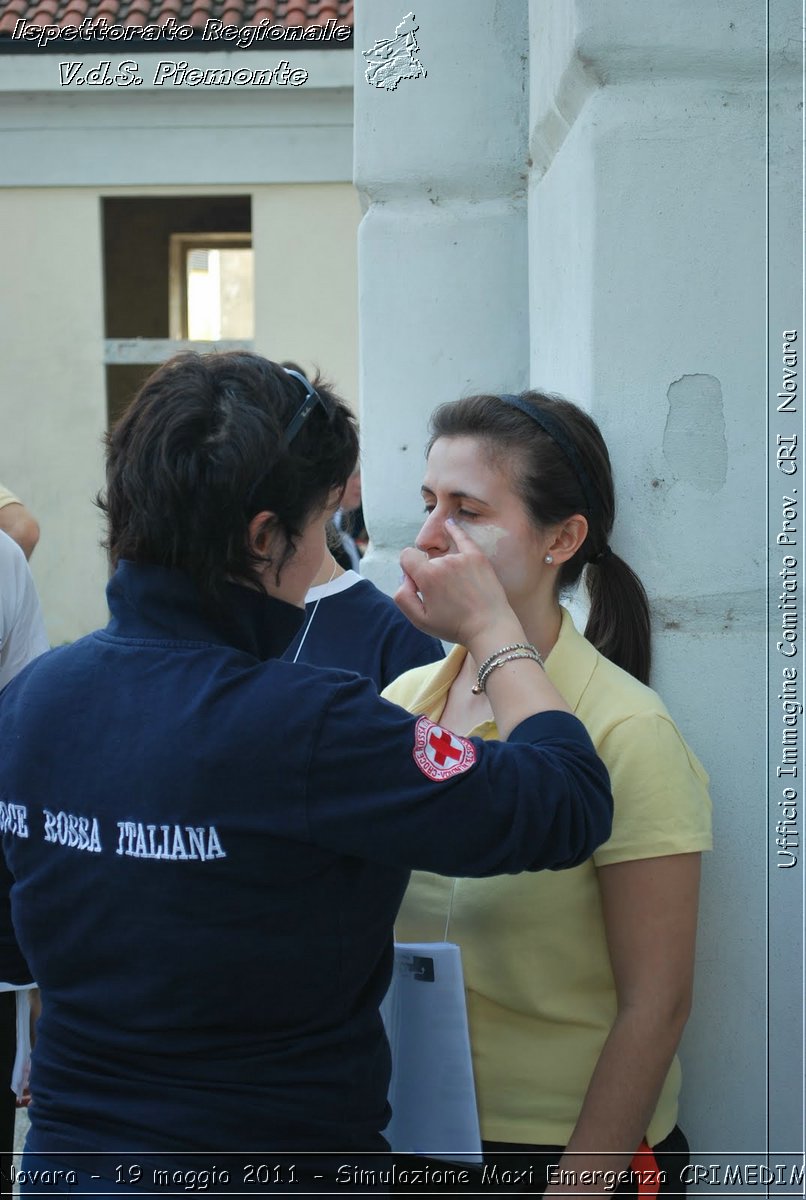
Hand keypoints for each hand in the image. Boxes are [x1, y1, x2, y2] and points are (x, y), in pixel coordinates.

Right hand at [395, 519, 512, 645]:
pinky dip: (454, 529)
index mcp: (428, 575)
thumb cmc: (454, 626)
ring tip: (459, 589)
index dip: (409, 570)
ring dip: (445, 567)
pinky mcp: (478, 557)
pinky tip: (449, 524)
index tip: (418, 585)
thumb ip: (402, 596)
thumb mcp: (420, 620)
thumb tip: (406, 577)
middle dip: (429, 573)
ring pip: (444, 555)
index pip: (407, 555)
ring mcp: (463, 557)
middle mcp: (444, 561)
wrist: (490, 628)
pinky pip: (462, 537)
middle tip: (445, 597)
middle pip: (427, 559)